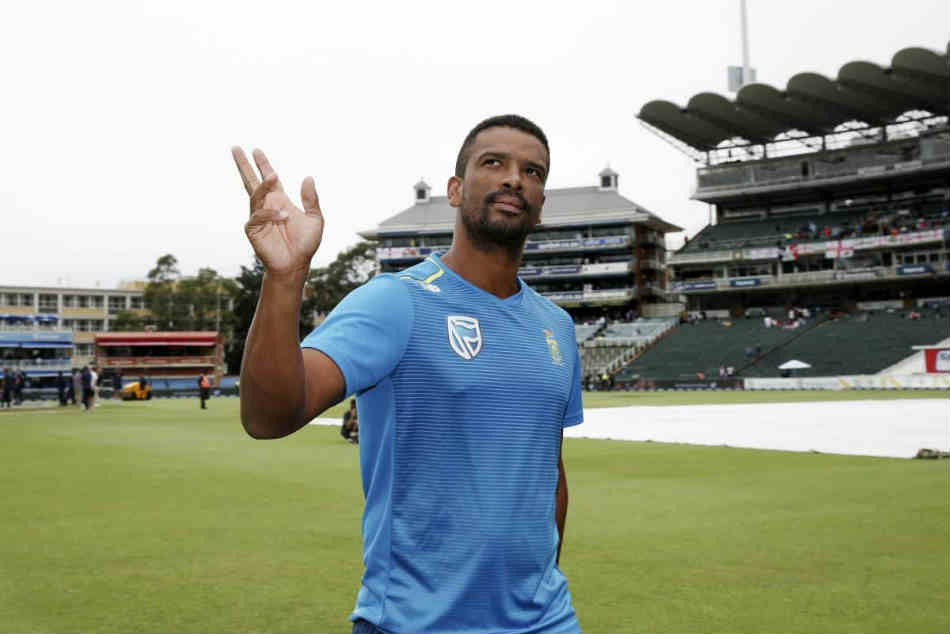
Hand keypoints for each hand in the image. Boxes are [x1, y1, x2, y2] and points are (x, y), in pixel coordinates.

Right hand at [231, 147, 323, 279]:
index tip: (256, 150)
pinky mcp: (253, 229)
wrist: (297, 264)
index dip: (262, 165)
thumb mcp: (315, 218)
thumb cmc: (305, 244)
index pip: (269, 179)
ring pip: (255, 195)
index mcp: (279, 201)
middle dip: (244, 165)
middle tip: (236, 148)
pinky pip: (257, 216)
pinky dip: (269, 214)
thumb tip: (308, 177)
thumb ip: (311, 199)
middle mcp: (266, 206)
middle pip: (251, 182)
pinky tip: (283, 216)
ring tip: (273, 175)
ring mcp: (258, 217)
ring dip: (264, 185)